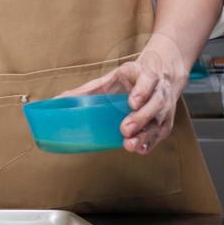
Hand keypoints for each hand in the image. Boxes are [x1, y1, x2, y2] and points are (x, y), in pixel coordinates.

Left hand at [57, 35, 188, 154]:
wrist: (161, 75)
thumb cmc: (131, 78)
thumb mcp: (112, 77)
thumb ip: (88, 90)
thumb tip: (58, 100)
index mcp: (146, 75)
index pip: (147, 81)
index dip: (141, 92)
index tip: (131, 103)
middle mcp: (159, 91)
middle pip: (154, 104)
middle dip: (140, 118)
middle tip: (125, 129)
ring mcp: (165, 108)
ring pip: (159, 122)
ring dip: (145, 135)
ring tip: (130, 144)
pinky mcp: (165, 123)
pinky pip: (160, 134)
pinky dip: (151, 142)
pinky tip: (139, 149)